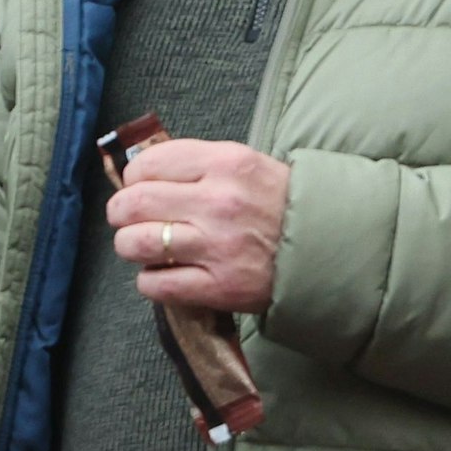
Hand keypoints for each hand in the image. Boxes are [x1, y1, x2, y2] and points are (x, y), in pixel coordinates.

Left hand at [107, 140, 290, 313]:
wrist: (330, 247)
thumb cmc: (278, 202)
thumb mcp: (243, 164)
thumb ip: (195, 164)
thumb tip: (140, 172)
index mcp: (224, 163)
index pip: (147, 165)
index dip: (133, 178)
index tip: (138, 187)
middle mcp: (218, 202)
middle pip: (133, 204)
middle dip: (120, 213)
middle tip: (126, 218)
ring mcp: (217, 247)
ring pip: (136, 243)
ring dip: (130, 246)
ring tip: (142, 246)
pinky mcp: (220, 287)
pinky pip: (157, 284)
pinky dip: (149, 281)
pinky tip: (162, 274)